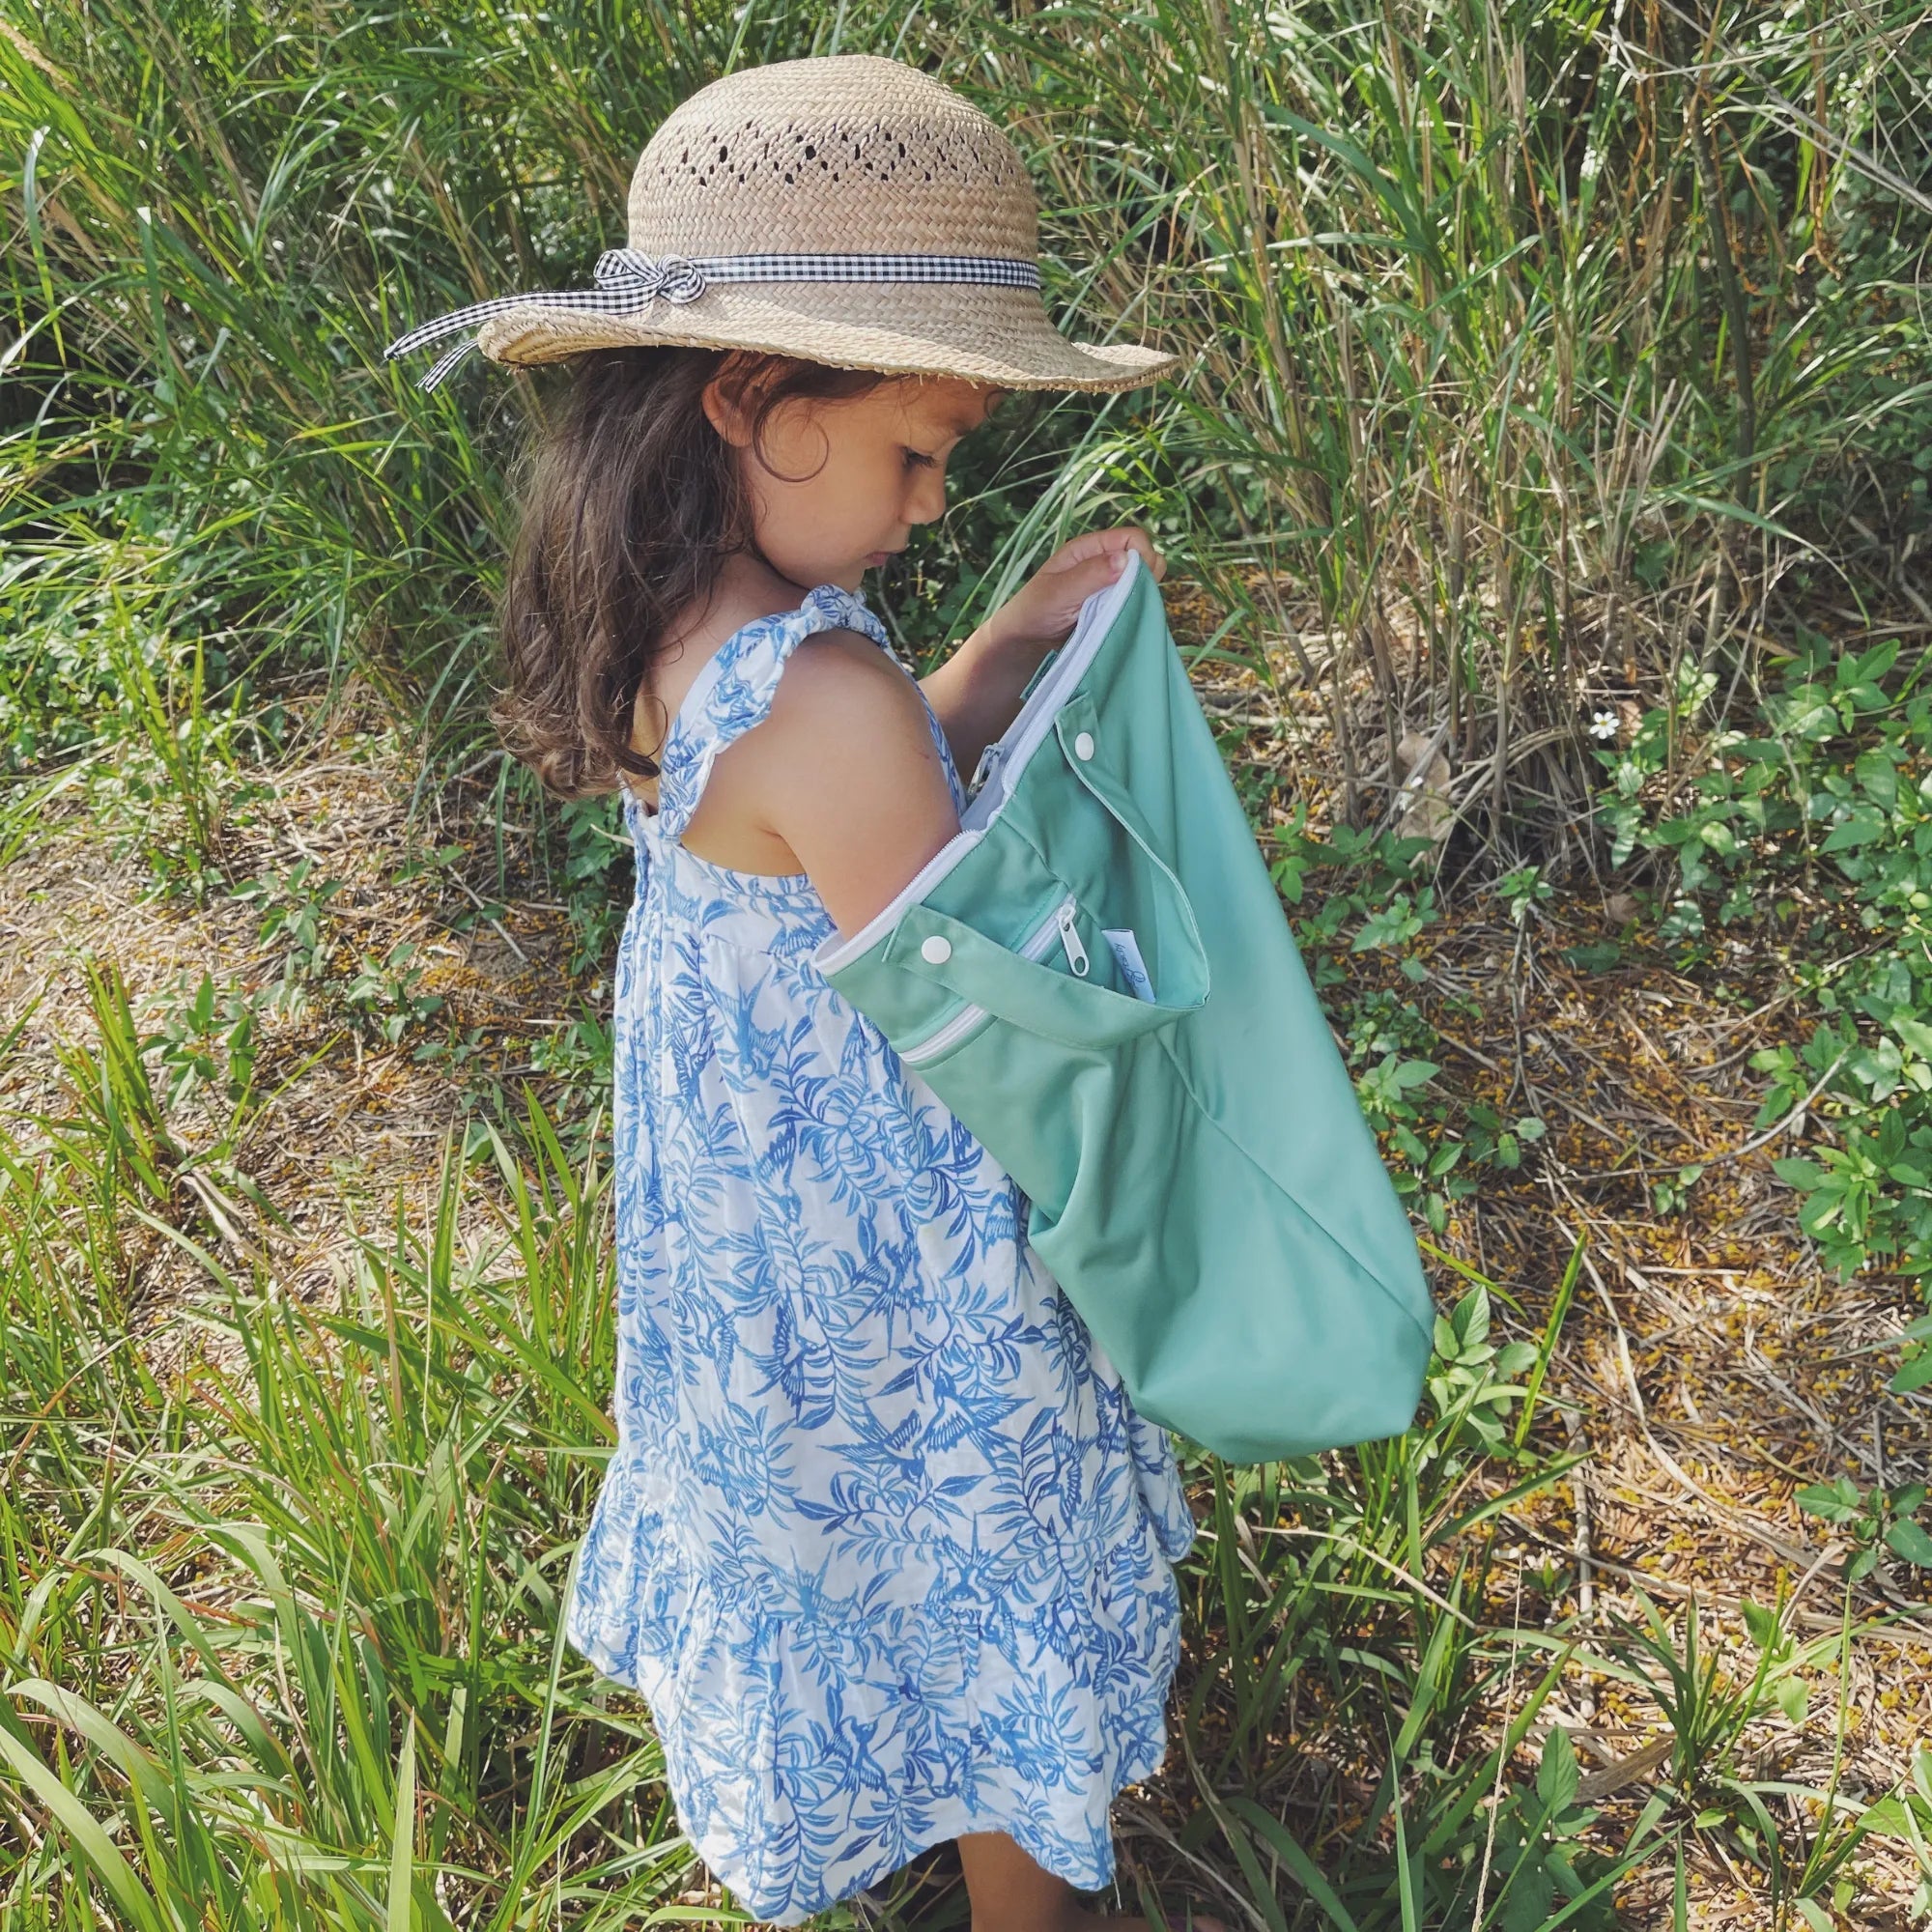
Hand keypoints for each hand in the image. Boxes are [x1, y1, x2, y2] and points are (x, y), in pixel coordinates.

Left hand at [984, 526, 1165, 653]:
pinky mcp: (1112, 609)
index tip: (1134, 582)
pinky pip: (1137, 604)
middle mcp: (1103, 564)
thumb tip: (1126, 559)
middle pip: (1146, 559)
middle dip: (1145, 578)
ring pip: (1144, 584)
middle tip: (1125, 601)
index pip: (1133, 539)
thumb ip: (1091, 574)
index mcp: (1089, 549)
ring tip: (1119, 614)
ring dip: (1141, 597)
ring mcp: (1110, 587)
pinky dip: (1136, 612)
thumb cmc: (1032, 612)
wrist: (1023, 644)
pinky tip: (1121, 623)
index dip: (1142, 556)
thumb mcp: (1059, 592)